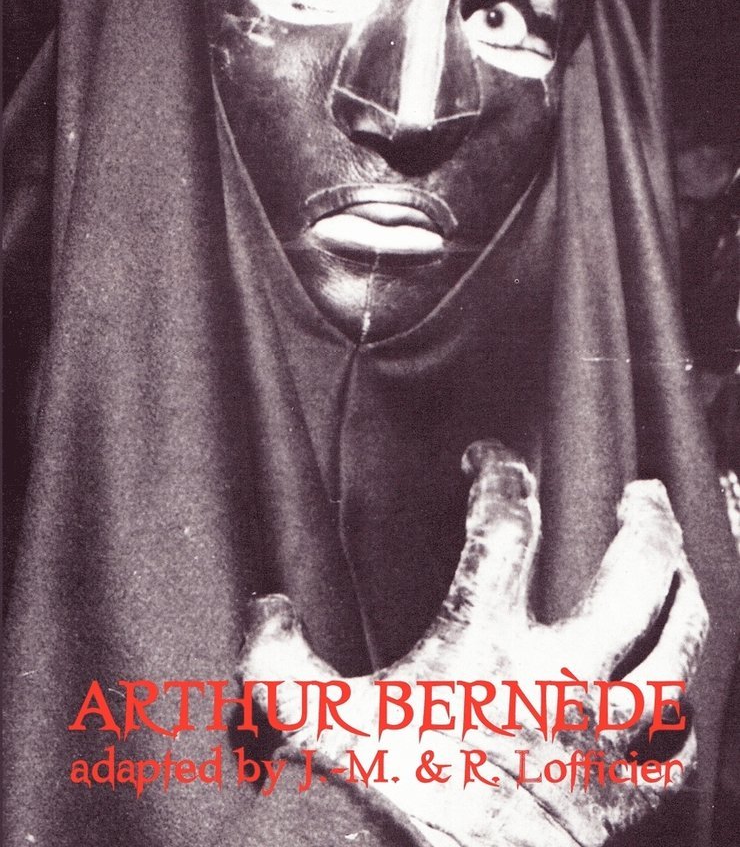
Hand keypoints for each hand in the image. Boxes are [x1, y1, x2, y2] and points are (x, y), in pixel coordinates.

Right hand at [238, 441, 707, 845]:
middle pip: (633, 576)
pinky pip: (678, 752)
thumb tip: (266, 607)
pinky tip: (680, 690)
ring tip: (683, 563)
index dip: (497, 470)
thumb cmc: (368, 799)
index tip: (486, 457)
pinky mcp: (616, 799)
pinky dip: (686, 717)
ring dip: (687, 597)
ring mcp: (596, 740)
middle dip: (644, 521)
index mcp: (482, 645)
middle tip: (642, 493)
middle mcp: (556, 681)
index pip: (503, 524)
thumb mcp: (302, 717)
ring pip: (676, 654)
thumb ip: (276, 653)